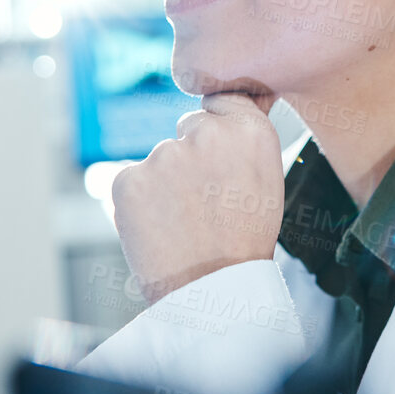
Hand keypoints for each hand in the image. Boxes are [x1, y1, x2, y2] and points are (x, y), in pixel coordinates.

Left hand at [111, 91, 283, 303]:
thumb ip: (244, 139)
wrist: (212, 292)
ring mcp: (163, 154)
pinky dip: (141, 203)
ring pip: (160, 159)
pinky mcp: (128, 178)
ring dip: (166, 183)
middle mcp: (206, 133)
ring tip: (185, 223)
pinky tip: (161, 228)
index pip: (221, 101)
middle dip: (190, 156)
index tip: (218, 157)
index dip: (217, 131)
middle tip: (203, 201)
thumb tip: (221, 109)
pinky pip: (133, 180)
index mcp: (249, 131)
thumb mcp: (266, 180)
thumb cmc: (244, 241)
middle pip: (187, 128)